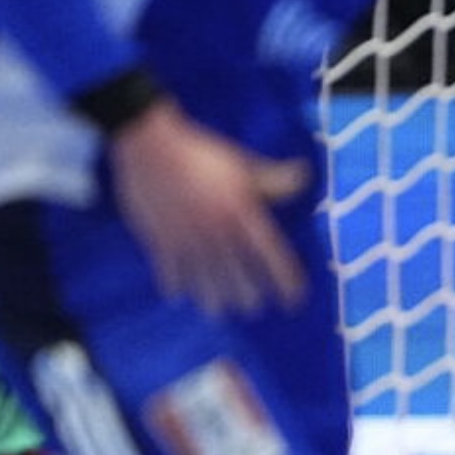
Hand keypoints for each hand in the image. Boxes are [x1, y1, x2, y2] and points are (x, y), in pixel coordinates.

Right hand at [112, 101, 310, 315]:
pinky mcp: (159, 237)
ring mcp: (186, 236)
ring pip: (203, 278)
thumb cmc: (201, 153)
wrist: (149, 143)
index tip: (295, 298)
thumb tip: (305, 175)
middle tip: (253, 308)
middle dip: (247, 295)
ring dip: (212, 298)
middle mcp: (216, 230)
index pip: (271, 254)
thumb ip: (274, 179)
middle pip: (236, 274)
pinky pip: (168, 269)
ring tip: (219, 311)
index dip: (286, 279)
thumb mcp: (243, 164)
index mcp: (240, 212)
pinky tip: (176, 296)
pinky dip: (173, 284)